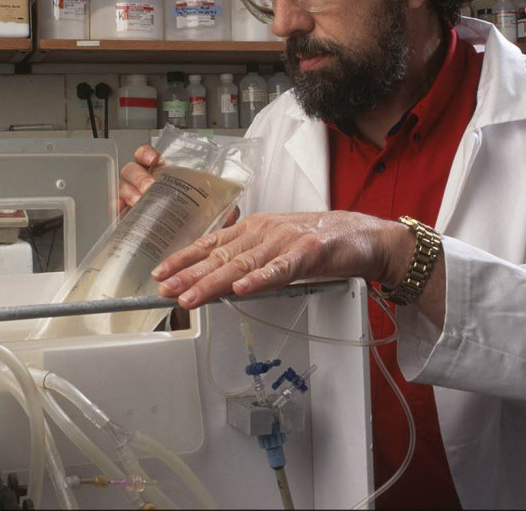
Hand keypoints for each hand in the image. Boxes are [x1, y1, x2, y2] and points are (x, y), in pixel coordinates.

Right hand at [118, 143, 240, 223]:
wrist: (179, 248)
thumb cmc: (190, 219)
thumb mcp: (208, 211)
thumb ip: (221, 209)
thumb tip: (233, 214)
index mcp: (161, 174)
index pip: (146, 155)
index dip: (146, 153)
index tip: (154, 158)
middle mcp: (143, 182)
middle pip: (131, 169)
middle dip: (139, 175)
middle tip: (149, 186)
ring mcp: (132, 199)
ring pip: (122, 186)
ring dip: (128, 192)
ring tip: (139, 202)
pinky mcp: (126, 217)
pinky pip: (116, 210)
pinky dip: (117, 210)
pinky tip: (122, 214)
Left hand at [151, 211, 411, 308]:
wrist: (365, 236)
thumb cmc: (322, 241)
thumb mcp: (278, 245)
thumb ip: (252, 258)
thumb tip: (221, 280)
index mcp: (256, 228)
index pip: (212, 243)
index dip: (184, 258)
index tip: (160, 272)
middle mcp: (265, 231)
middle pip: (220, 255)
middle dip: (189, 273)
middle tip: (164, 288)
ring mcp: (286, 241)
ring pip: (243, 264)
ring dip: (214, 282)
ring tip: (191, 296)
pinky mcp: (309, 252)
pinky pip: (280, 269)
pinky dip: (260, 279)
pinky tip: (241, 290)